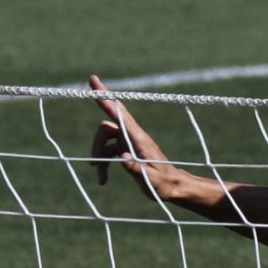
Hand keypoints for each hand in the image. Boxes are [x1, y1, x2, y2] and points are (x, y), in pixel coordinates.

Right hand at [88, 75, 179, 197]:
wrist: (173, 187)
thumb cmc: (164, 184)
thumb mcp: (151, 180)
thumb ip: (136, 168)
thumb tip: (121, 156)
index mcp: (140, 139)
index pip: (120, 114)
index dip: (106, 97)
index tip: (94, 80)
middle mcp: (133, 136)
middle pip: (106, 128)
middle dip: (97, 145)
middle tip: (95, 165)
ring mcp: (129, 141)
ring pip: (105, 140)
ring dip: (99, 157)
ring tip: (102, 177)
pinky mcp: (127, 149)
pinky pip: (108, 151)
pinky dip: (103, 164)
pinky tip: (104, 180)